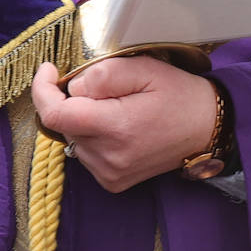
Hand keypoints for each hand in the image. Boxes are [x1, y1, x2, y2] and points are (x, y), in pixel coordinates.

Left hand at [30, 58, 219, 192]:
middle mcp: (108, 158)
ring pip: (73, 137)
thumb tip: (73, 87)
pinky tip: (119, 127)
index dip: (43, 89)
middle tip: (108, 87)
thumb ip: (104, 73)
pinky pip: (85, 153)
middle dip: (75, 100)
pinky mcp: (112, 182)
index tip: (49, 69)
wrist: (208, 128)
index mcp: (117, 128)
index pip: (56, 114)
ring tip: (119, 108)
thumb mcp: (147, 69)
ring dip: (84, 118)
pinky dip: (93, 135)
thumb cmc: (180, 95)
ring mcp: (109, 174)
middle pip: (65, 123)